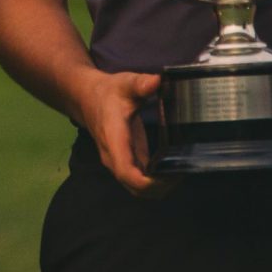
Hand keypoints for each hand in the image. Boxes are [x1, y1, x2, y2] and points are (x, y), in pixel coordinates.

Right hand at [69, 68, 168, 196]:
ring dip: (160, 187)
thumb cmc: (108, 93)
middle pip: (136, 189)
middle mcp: (115, 158)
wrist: (88, 99)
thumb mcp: (124, 84)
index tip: (170, 175)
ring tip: (180, 170)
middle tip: (183, 170)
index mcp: (114, 141)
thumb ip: (140, 84)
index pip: (127, 173)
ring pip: (138, 190)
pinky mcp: (126, 163)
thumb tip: (157, 82)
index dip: (148, 182)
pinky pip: (140, 182)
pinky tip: (171, 168)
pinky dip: (156, 182)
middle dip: (161, 187)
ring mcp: (119, 163)